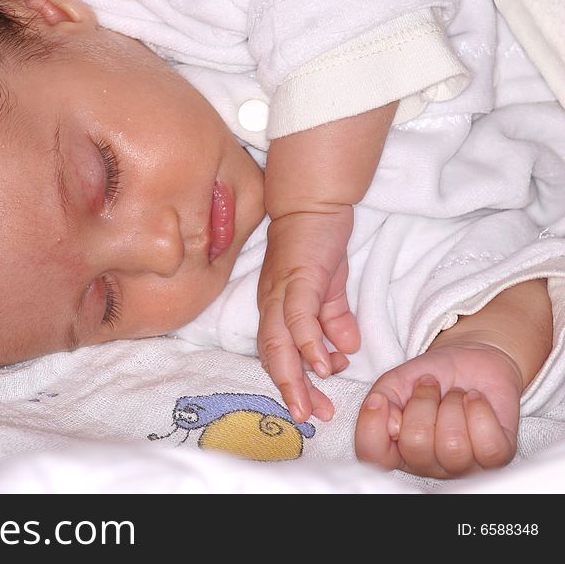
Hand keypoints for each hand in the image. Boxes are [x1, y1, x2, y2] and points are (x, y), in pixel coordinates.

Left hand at [256, 204, 360, 422]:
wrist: (313, 201)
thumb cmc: (316, 244)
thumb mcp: (330, 288)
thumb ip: (335, 318)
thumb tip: (346, 349)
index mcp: (278, 309)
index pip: (279, 354)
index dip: (291, 383)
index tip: (309, 410)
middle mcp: (272, 305)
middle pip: (274, 356)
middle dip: (291, 391)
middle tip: (308, 418)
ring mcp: (281, 292)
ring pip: (280, 343)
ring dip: (295, 377)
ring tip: (312, 405)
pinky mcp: (297, 278)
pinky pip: (298, 317)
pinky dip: (308, 343)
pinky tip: (323, 365)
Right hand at [355, 341, 521, 477]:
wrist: (472, 360)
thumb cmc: (433, 375)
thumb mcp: (395, 381)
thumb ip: (381, 400)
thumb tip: (389, 423)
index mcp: (396, 449)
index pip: (373, 457)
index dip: (372, 428)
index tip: (381, 400)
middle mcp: (427, 464)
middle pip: (416, 447)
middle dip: (423, 403)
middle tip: (430, 387)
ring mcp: (462, 465)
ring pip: (453, 447)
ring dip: (452, 406)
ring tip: (455, 395)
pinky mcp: (496, 456)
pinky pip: (488, 446)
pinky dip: (480, 412)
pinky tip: (474, 400)